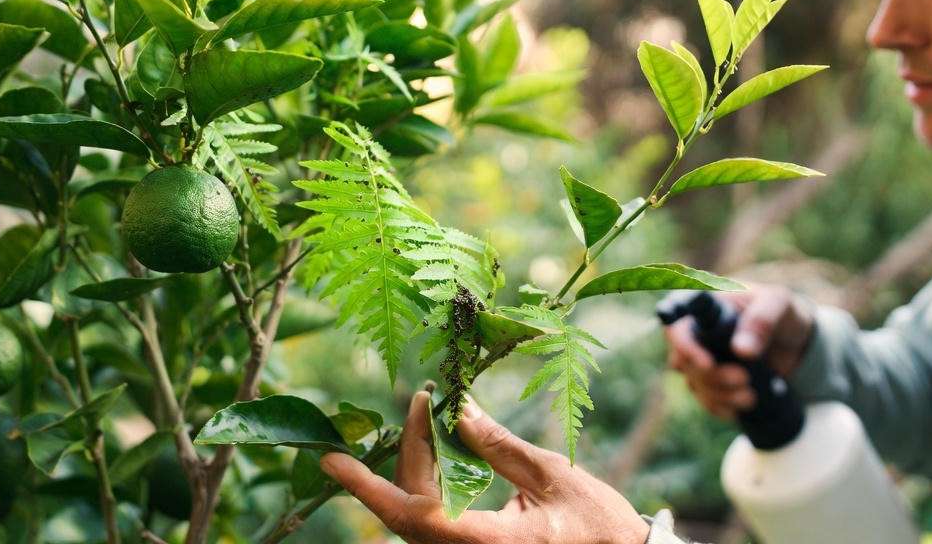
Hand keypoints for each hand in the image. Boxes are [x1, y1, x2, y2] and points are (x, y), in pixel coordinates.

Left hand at [320, 391, 649, 543]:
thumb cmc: (599, 523)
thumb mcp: (551, 476)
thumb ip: (497, 446)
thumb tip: (456, 412)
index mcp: (493, 542)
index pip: (416, 515)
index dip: (368, 488)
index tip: (333, 460)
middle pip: (412, 508)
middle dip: (407, 452)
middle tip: (419, 402)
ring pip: (419, 517)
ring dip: (415, 466)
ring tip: (426, 418)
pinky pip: (435, 522)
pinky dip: (430, 484)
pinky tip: (437, 451)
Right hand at [664, 284, 813, 418]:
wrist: (797, 343)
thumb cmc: (783, 313)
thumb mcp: (779, 305)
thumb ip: (762, 321)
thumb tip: (741, 350)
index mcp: (707, 304)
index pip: (676, 315)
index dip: (682, 341)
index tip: (706, 362)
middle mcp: (697, 331)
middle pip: (683, 358)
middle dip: (713, 376)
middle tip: (743, 379)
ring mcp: (703, 357)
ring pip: (694, 381)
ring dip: (720, 394)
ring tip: (751, 396)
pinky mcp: (713, 379)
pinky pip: (704, 398)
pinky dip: (721, 406)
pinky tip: (741, 406)